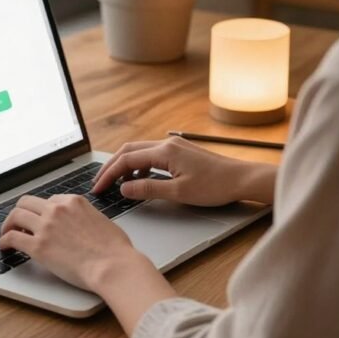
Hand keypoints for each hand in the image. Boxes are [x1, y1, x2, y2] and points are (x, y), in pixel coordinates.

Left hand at [0, 193, 140, 290]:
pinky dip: (4, 241)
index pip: (49, 200)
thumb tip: (81, 224)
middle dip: (21, 212)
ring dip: (8, 224)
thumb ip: (86, 217)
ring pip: (16, 216)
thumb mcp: (101, 220)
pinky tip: (5, 247)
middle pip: (27, 202)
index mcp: (74, 201)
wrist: (112, 265)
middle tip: (18, 223)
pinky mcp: (38, 246)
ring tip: (7, 234)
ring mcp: (46, 226)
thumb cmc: (114, 249)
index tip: (40, 220)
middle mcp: (57, 209)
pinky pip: (12, 237)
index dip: (42, 211)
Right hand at [93, 136, 275, 206]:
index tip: (98, 188)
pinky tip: (139, 181)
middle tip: (100, 184)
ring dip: (125, 167)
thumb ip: (148, 190)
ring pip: (140, 152)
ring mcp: (174, 146)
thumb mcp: (179, 193)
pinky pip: (152, 156)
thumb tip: (124, 189)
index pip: (127, 160)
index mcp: (165, 152)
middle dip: (111, 167)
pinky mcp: (180, 152)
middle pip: (129, 151)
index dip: (108, 174)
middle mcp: (167, 144)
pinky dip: (140, 167)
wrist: (241, 179)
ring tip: (117, 186)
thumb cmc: (215, 187)